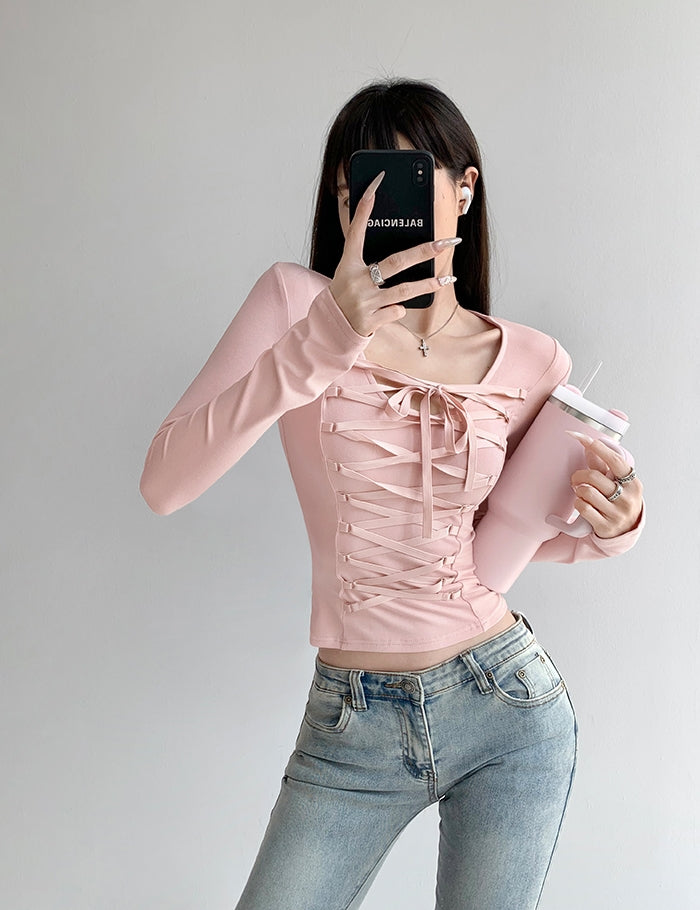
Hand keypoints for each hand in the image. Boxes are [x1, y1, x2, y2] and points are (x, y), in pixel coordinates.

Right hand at [328, 170, 459, 336]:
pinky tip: (391, 309)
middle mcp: (356, 280)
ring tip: (448, 278)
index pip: (356, 231)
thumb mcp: (348, 272)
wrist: (331, 328)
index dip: (363, 209)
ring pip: (404, 290)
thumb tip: (399, 245)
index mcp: (348, 264)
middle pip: (396, 262)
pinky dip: (399, 309)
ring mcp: (364, 301)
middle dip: (424, 251)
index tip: (375, 186)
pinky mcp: (371, 320)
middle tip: (446, 243)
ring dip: (429, 284)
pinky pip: (396, 311)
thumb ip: (368, 259)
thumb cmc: (344, 294)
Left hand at [569, 434, 643, 538]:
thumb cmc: (619, 501)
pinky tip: (582, 503)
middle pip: (594, 477)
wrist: (625, 531)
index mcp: (633, 483)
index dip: (598, 448)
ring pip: (587, 492)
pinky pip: (583, 508)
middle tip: (576, 479)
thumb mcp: (618, 483)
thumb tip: (588, 445)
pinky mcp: (605, 526)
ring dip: (579, 490)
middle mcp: (628, 498)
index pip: (615, 461)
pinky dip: (578, 503)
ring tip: (581, 493)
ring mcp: (617, 514)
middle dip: (579, 475)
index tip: (583, 438)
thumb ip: (602, 465)